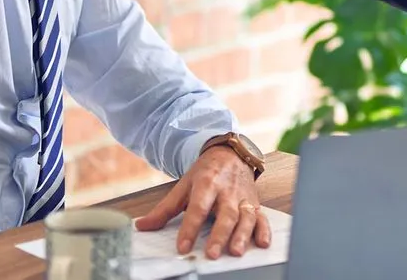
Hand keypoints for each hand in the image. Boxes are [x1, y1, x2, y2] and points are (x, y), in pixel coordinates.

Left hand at [135, 146, 268, 258]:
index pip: (197, 208)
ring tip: (235, 251)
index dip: (190, 228)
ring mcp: (243, 198)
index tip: (183, 247)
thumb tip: (142, 226)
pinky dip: (264, 230)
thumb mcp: (184, 186)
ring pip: (245, 217)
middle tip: (211, 253)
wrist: (231, 154)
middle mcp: (227, 191)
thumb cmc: (206, 173)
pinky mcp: (255, 203)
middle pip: (225, 214)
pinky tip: (262, 243)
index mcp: (207, 184)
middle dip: (219, 235)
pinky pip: (262, 217)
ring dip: (242, 235)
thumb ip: (165, 209)